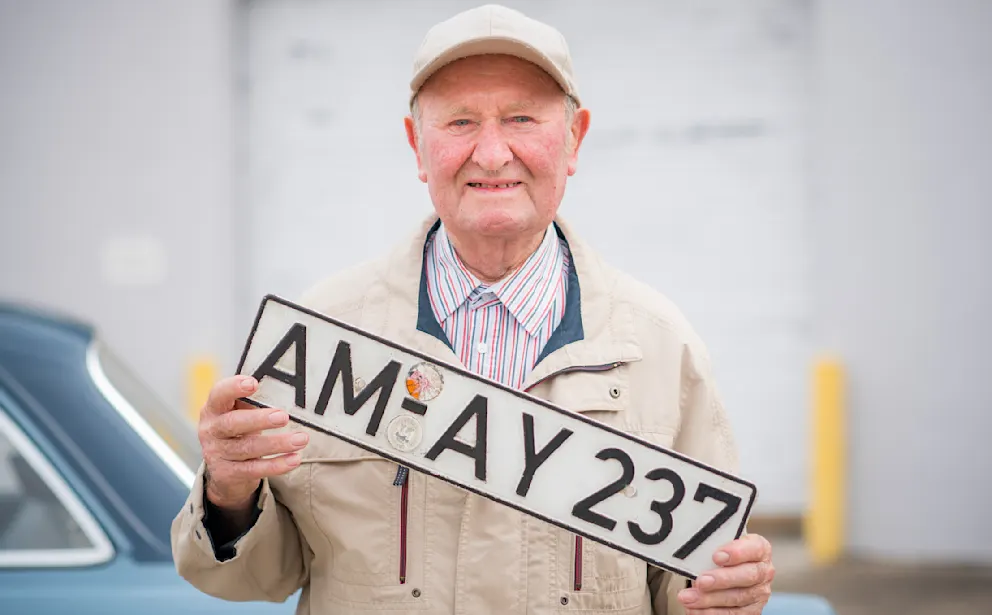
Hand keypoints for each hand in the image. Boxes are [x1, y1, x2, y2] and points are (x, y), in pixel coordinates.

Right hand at [198, 375, 308, 511]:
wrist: (225, 472)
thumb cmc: (238, 431)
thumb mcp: (240, 414)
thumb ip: (253, 402)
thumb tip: (284, 389)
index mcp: (213, 409)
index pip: (218, 394)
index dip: (233, 388)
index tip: (253, 383)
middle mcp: (211, 430)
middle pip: (232, 423)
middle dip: (259, 419)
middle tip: (283, 417)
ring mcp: (216, 454)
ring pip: (248, 448)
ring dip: (277, 443)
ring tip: (301, 439)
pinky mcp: (227, 474)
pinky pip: (254, 469)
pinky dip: (276, 465)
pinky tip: (294, 459)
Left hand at [677, 533, 774, 613]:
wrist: (724, 574)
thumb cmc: (720, 556)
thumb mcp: (719, 545)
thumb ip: (713, 546)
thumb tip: (694, 553)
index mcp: (759, 549)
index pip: (755, 548)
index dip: (737, 552)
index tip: (716, 556)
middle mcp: (763, 571)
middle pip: (748, 576)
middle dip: (722, 579)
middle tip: (701, 581)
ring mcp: (758, 593)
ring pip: (737, 598)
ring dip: (710, 599)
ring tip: (689, 597)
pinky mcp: (751, 611)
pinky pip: (732, 614)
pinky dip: (710, 612)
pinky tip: (694, 609)